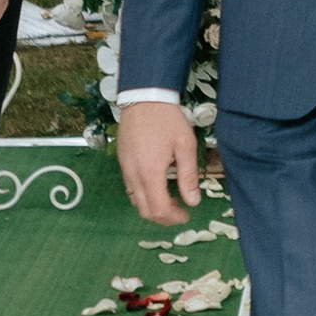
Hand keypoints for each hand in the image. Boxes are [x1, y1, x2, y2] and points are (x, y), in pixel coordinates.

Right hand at [116, 97, 201, 225]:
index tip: (187, 214)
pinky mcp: (122, 162)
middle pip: (144, 211)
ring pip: (135, 201)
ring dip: (152, 207)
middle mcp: (133, 175)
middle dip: (163, 217)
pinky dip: (143, 196)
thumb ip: (188, 176)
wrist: (143, 97)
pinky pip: (130, 188)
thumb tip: (193, 201)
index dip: (174, 217)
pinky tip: (157, 186)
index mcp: (150, 172)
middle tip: (180, 212)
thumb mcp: (185, 145)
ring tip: (170, 201)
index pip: (159, 209)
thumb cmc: (167, 119)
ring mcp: (125, 169)